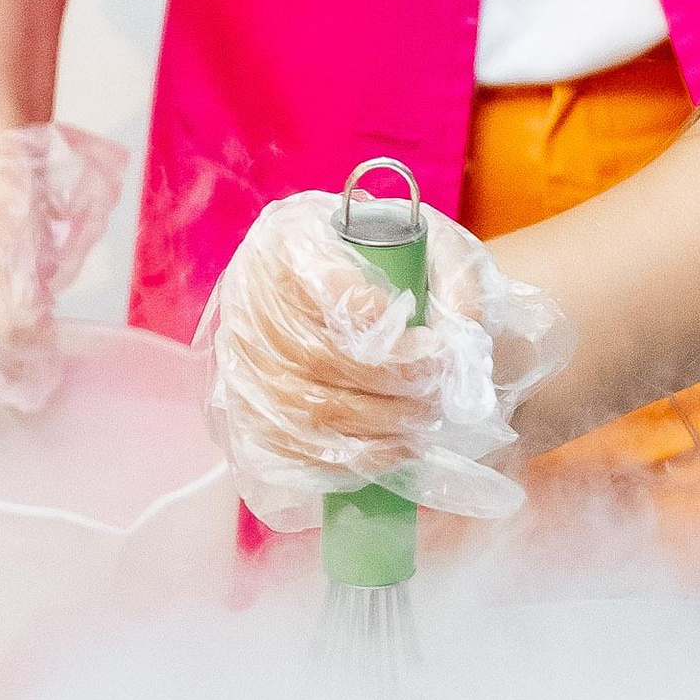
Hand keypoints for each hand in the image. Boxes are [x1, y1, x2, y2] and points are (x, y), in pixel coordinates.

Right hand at [198, 191, 570, 532]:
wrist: (344, 281)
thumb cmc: (391, 264)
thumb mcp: (433, 248)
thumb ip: (458, 282)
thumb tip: (462, 337)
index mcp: (293, 239)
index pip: (333, 295)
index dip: (389, 337)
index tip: (436, 353)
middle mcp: (250, 295)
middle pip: (316, 358)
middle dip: (390, 389)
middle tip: (437, 398)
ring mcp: (237, 354)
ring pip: (301, 409)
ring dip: (374, 431)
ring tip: (421, 429)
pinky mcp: (239, 405)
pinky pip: (283, 447)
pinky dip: (342, 460)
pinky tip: (387, 452)